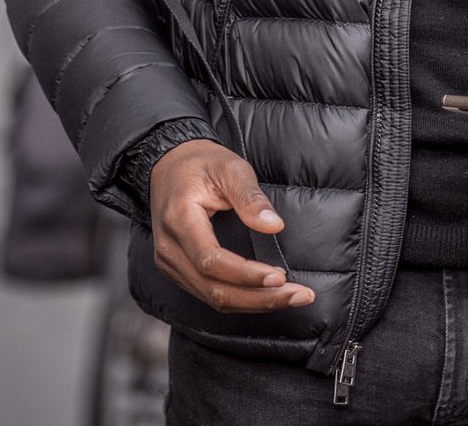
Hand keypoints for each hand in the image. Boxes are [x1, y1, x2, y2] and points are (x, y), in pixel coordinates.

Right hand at [148, 140, 314, 312]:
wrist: (169, 165)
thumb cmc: (200, 164)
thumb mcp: (229, 167)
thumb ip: (250, 196)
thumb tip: (274, 225)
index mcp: (178, 219)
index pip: (210, 260)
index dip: (245, 275)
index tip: (280, 276)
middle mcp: (169, 247)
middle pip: (213, 288)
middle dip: (259, 298)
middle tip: (299, 294)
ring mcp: (169, 262)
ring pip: (212, 297)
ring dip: (254, 303)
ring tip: (291, 296)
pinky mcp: (177, 270)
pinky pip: (209, 294)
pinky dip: (241, 299)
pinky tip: (267, 294)